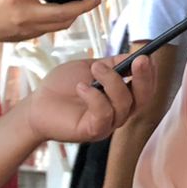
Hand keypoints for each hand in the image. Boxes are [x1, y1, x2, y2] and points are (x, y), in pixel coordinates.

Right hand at [0, 0, 99, 44]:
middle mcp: (24, 13)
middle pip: (61, 12)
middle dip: (83, 6)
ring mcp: (28, 28)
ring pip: (61, 24)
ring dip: (77, 14)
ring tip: (87, 4)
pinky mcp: (30, 36)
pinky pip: (53, 29)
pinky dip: (64, 20)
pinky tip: (71, 11)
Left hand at [20, 55, 155, 144]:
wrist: (37, 104)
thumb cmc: (63, 86)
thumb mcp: (90, 67)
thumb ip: (113, 63)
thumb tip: (135, 56)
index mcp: (120, 97)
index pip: (144, 88)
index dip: (149, 73)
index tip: (147, 56)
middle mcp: (118, 112)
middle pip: (143, 99)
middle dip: (144, 78)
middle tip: (140, 60)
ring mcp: (107, 123)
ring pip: (123, 103)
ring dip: (111, 81)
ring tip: (94, 69)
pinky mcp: (93, 131)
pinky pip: (104, 114)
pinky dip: (95, 97)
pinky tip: (81, 87)